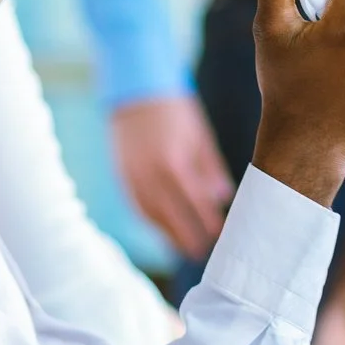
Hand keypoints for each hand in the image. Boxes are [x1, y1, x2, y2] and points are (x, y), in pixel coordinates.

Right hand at [109, 94, 231, 262]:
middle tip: (202, 255)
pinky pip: (137, 206)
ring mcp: (132, 176)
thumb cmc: (175, 110)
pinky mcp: (122, 175)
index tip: (221, 237)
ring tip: (183, 249)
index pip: (195, 203)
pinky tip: (162, 229)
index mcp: (174, 163)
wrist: (135, 89)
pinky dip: (150, 221)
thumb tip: (222, 196)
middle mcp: (151, 174)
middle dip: (187, 237)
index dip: (207, 222)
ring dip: (167, 235)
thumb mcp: (200, 135)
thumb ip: (210, 168)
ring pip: (151, 215)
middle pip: (171, 216)